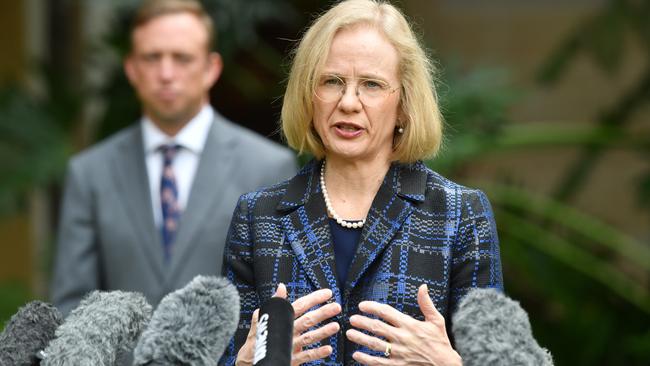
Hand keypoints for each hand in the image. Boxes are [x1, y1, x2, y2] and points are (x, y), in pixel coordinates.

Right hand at [235, 284, 340, 365]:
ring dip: (322, 332)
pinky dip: (317, 353)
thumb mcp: (262, 318)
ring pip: (308, 338)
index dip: (313, 299)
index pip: (299, 306)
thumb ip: (275, 303)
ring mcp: (290, 347)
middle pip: (306, 321)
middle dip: (322, 313)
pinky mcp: (291, 360)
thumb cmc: (257, 339)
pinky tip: (328, 349)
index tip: (327, 293)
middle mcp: (287, 332)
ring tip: (336, 326)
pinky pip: (306, 356)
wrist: (250, 363)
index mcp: (282, 320)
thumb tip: (281, 287)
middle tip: (336, 307)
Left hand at [345, 284, 461, 365]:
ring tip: (349, 333)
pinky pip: (378, 362)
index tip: (362, 305)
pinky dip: (366, 359)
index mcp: (410, 325)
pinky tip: (356, 355)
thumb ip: (426, 303)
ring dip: (360, 338)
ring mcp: (398, 353)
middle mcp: (402, 338)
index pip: (386, 312)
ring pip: (374, 344)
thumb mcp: (437, 320)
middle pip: (377, 327)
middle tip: (352, 319)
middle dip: (362, 322)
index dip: (372, 307)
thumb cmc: (440, 343)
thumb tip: (423, 286)